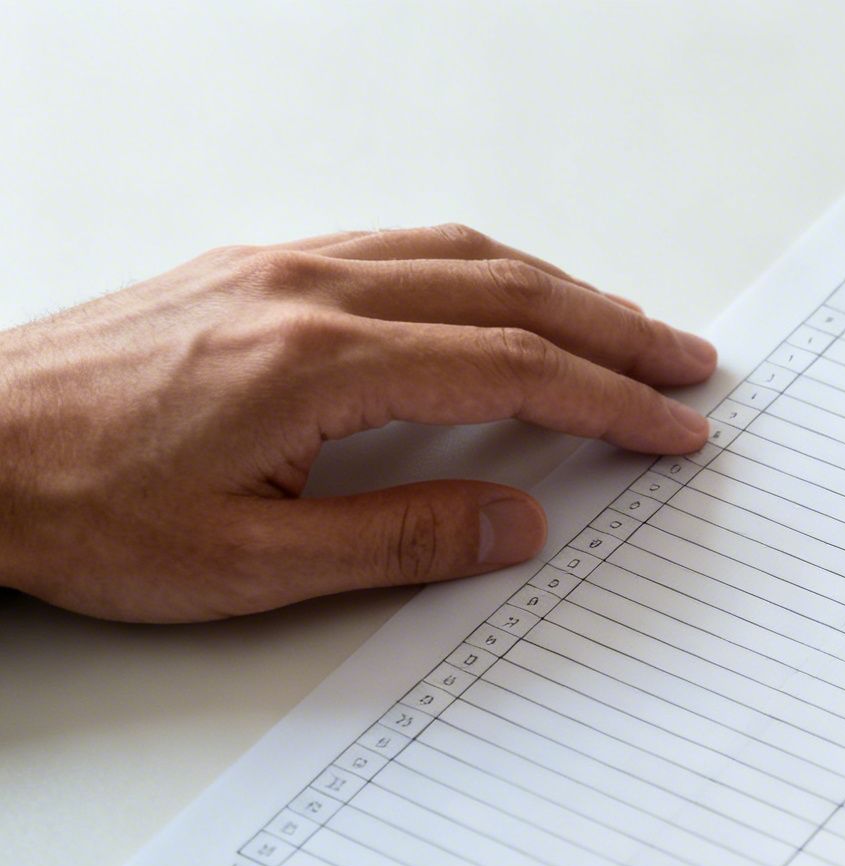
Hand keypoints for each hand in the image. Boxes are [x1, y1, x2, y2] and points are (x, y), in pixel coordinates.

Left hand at [0, 225, 715, 621]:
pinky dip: (480, 266)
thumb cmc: (80, 511)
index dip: (609, 400)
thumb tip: (520, 523)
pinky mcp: (249, 271)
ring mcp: (277, 269)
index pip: (511, 369)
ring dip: (557, 288)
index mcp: (318, 362)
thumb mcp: (249, 565)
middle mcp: (308, 291)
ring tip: (621, 328)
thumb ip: (401, 540)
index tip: (673, 426)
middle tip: (688, 363)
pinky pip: (397, 245)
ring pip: (457, 253)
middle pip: (506, 292)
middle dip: (613, 329)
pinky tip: (499, 293)